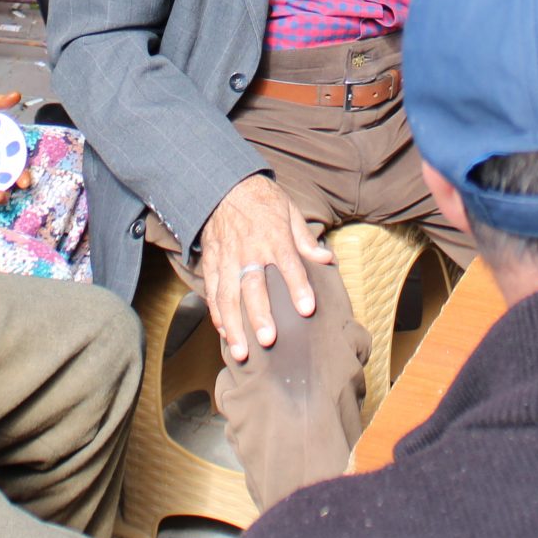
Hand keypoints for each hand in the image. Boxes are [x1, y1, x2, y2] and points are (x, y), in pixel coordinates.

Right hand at [196, 175, 329, 362]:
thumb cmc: (262, 200)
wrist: (224, 185)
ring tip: (240, 351)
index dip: (298, 287)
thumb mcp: (289, 211)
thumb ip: (305, 239)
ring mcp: (227, 258)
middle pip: (254, 287)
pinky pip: (213, 291)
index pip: (288, 265)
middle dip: (260, 315)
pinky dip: (216, 313)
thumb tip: (326, 259)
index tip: (307, 309)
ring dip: (234, 325)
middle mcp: (249, 251)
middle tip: (268, 340)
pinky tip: (223, 332)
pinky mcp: (212, 262)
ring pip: (228, 296)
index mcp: (273, 237)